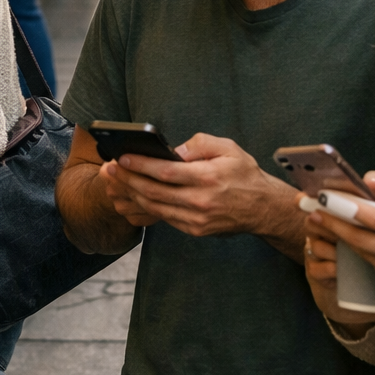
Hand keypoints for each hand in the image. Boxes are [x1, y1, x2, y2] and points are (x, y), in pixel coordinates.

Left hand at [102, 134, 298, 243]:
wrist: (264, 210)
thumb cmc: (245, 175)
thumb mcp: (228, 148)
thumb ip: (199, 144)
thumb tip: (172, 150)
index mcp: (208, 178)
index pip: (166, 172)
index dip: (140, 164)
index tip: (122, 157)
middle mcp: (201, 201)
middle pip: (154, 191)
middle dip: (128, 179)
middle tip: (110, 168)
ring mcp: (196, 219)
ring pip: (155, 207)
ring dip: (132, 194)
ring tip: (116, 181)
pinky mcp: (195, 230)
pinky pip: (164, 218)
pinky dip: (146, 207)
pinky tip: (134, 196)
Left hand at [301, 171, 374, 333]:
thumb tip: (366, 194)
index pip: (373, 218)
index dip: (347, 208)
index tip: (326, 199)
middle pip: (359, 238)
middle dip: (333, 225)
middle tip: (313, 213)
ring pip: (361, 252)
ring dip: (342, 239)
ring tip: (324, 225)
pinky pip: (371, 266)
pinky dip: (360, 254)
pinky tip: (349, 245)